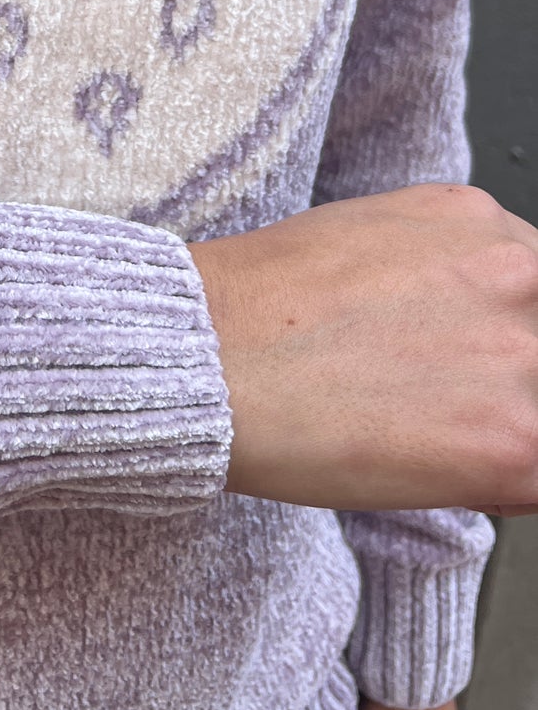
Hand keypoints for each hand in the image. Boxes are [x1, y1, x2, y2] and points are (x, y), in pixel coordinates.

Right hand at [188, 183, 537, 509]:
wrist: (205, 357)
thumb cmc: (254, 304)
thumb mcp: (363, 238)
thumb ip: (437, 269)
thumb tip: (456, 319)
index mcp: (477, 222)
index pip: (536, 293)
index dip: (506, 335)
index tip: (470, 362)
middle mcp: (516, 275)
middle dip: (503, 382)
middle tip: (438, 400)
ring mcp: (522, 356)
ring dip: (500, 431)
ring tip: (426, 435)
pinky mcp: (515, 443)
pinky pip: (537, 483)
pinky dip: (496, 488)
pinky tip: (431, 470)